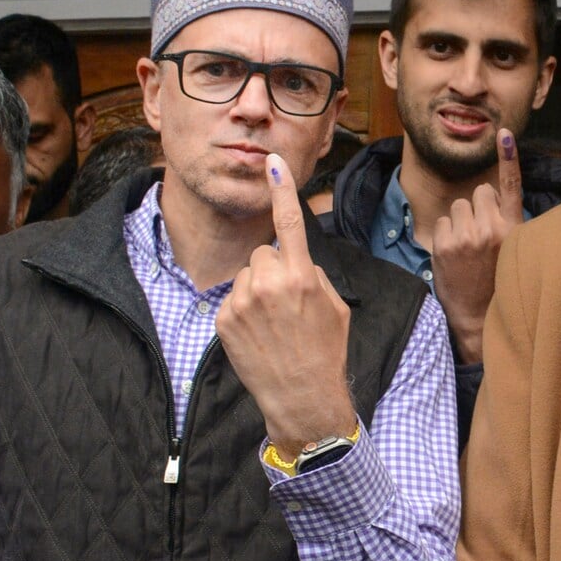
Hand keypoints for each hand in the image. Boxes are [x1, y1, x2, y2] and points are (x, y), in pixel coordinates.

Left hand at [216, 153, 355, 460]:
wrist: (301, 397)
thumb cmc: (325, 351)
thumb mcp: (335, 307)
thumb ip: (312, 274)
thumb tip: (294, 260)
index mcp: (302, 276)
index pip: (289, 223)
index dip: (282, 191)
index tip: (272, 162)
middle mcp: (270, 283)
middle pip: (264, 253)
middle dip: (273, 269)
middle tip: (287, 303)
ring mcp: (243, 302)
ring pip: (247, 275)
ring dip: (257, 290)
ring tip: (272, 323)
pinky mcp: (224, 319)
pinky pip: (234, 298)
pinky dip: (243, 312)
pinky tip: (258, 335)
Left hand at [432, 129, 524, 364]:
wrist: (477, 317)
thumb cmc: (498, 281)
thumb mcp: (514, 250)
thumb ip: (507, 222)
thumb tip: (493, 195)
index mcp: (513, 229)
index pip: (511, 186)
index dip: (509, 157)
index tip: (504, 133)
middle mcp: (491, 229)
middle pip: (479, 192)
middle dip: (478, 207)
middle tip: (481, 234)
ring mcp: (466, 236)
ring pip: (458, 205)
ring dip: (460, 220)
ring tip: (467, 246)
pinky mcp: (444, 244)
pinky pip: (442, 221)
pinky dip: (445, 234)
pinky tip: (454, 254)